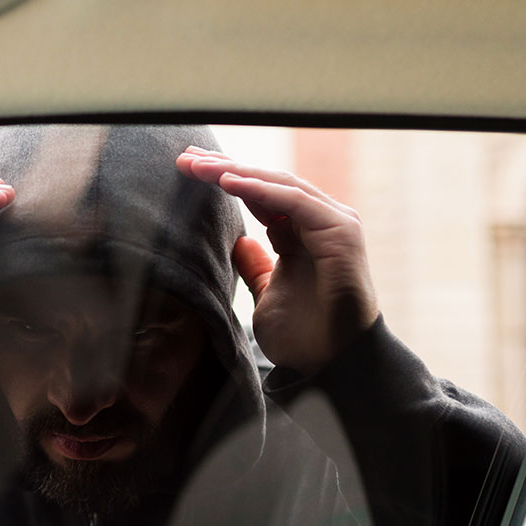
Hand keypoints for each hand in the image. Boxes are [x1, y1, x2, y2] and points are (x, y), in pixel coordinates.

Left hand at [177, 147, 377, 375]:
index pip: (260, 195)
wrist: (331, 367)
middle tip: (185, 158)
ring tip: (198, 166)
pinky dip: (260, 189)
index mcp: (302, 233)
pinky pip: (293, 201)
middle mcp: (320, 222)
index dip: (224, 179)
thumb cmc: (304, 337)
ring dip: (236, 172)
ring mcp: (333, 224)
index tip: (187, 170)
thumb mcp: (266, 295)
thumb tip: (239, 243)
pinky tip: (227, 181)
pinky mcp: (340, 232)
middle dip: (224, 168)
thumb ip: (255, 267)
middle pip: (267, 183)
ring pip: (278, 184)